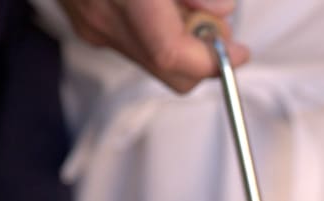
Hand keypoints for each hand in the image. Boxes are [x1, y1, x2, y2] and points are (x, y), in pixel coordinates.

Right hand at [57, 0, 249, 92]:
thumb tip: (221, 10)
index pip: (173, 55)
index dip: (213, 62)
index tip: (239, 52)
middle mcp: (104, 17)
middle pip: (169, 72)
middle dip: (202, 57)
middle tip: (214, 22)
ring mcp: (91, 23)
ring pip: (154, 61)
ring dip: (181, 43)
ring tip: (183, 4)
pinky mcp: (84, 22)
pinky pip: (133, 44)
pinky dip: (157, 33)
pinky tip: (159, 5)